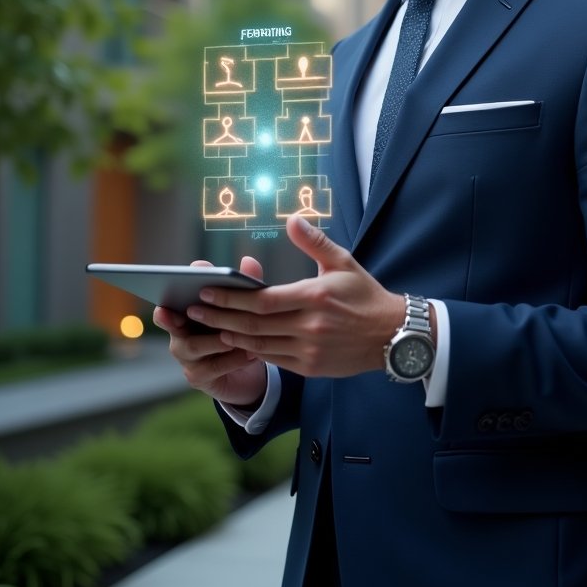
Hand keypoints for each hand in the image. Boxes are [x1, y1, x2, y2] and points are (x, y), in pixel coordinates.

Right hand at [153, 257, 267, 406]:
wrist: (246, 371)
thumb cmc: (238, 330)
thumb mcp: (243, 307)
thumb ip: (244, 284)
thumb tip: (248, 260)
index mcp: (186, 311)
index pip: (169, 300)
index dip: (169, 295)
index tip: (173, 288)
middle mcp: (180, 333)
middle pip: (171, 323)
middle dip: (175, 316)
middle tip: (189, 309)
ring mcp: (186, 356)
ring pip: (193, 345)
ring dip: (215, 339)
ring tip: (234, 335)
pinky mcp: (198, 377)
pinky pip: (213, 367)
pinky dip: (233, 359)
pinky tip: (251, 354)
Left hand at [183, 215, 415, 377]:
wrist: (392, 335)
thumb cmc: (365, 295)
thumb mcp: (343, 262)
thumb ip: (314, 241)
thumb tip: (292, 219)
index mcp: (315, 296)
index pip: (263, 300)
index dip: (231, 298)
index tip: (207, 291)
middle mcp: (310, 325)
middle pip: (253, 324)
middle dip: (219, 318)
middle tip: (194, 311)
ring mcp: (309, 350)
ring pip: (259, 345)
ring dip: (230, 336)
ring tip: (208, 327)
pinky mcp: (311, 367)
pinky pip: (273, 360)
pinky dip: (252, 350)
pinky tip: (237, 341)